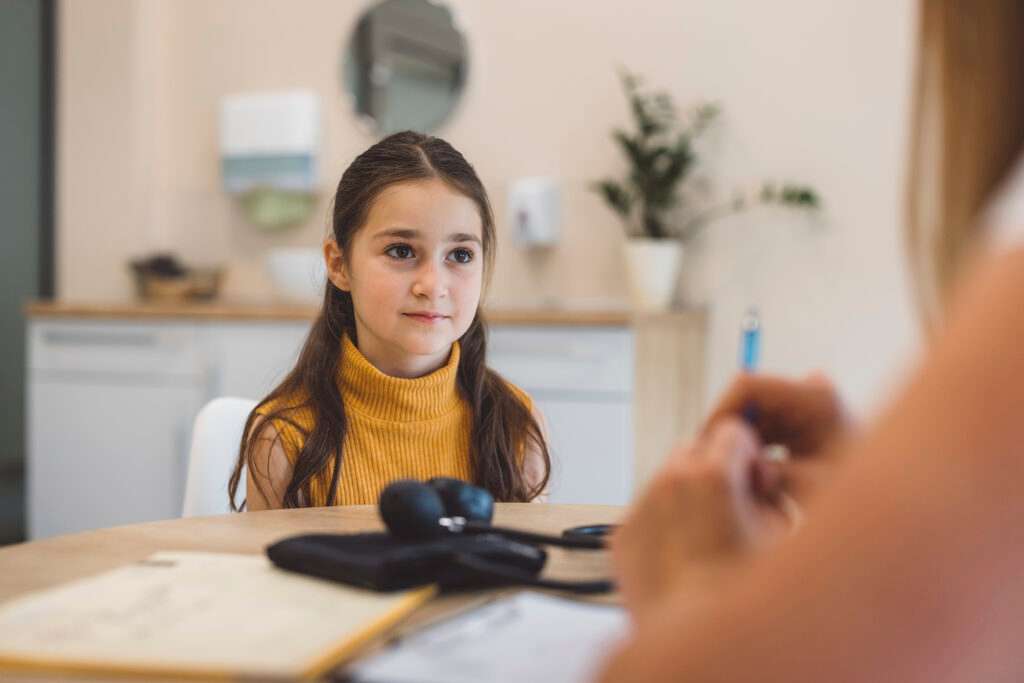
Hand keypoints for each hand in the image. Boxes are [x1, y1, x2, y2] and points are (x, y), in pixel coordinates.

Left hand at [610, 418, 791, 624]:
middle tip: (731, 507)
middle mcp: (670, 483)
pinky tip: (683, 559)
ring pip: (666, 482)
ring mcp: (641, 508)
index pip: (733, 430)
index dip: (749, 454)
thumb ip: (770, 490)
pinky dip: (663, 527)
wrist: (698, 643)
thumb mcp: (780, 533)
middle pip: (694, 449)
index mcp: (713, 475)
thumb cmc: (748, 593)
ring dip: (686, 496)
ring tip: (707, 540)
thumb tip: (757, 476)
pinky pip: (645, 515)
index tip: (755, 478)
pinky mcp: (623, 537)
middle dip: (714, 468)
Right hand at [703, 372, 850, 503]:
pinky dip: (755, 450)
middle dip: (731, 433)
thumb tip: (734, 459)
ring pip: (751, 417)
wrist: (887, 497)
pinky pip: (762, 428)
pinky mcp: (799, 420)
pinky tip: (762, 479)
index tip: (708, 445)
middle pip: (747, 401)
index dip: (720, 411)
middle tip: (722, 470)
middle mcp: (809, 394)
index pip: (747, 386)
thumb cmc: (855, 491)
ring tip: (748, 481)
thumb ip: (770, 471)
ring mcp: (804, 406)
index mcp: (816, 398)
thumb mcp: (809, 486)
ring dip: (743, 445)